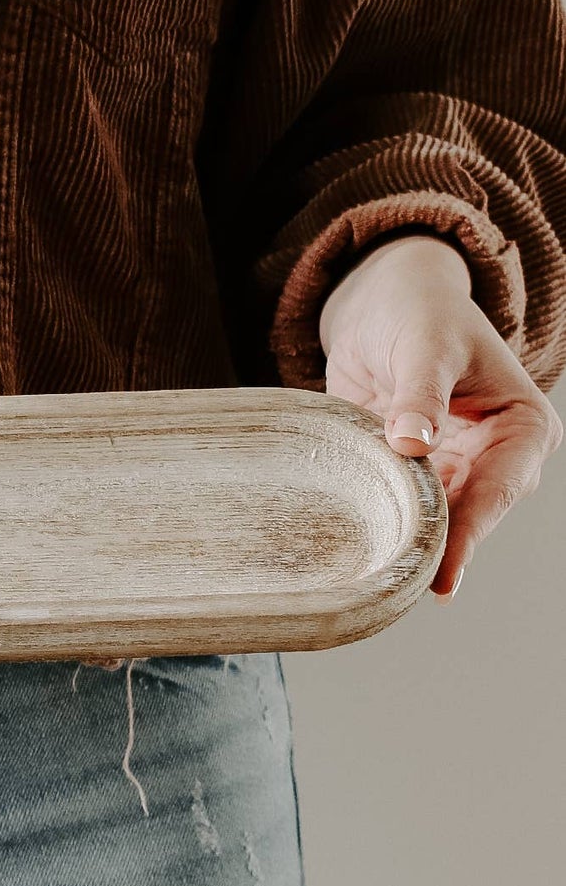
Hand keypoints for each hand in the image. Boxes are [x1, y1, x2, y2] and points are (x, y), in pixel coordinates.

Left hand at [318, 232, 562, 601]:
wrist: (383, 301)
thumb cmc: (420, 313)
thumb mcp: (425, 345)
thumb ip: (420, 394)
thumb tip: (411, 444)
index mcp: (524, 426)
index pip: (500, 488)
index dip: (471, 530)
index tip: (444, 573)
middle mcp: (495, 455)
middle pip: (470, 514)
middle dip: (439, 547)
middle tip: (402, 585)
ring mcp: (452, 465)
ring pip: (437, 516)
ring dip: (410, 540)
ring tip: (381, 580)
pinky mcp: (410, 468)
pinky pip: (401, 501)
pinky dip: (383, 520)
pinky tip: (361, 549)